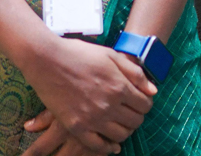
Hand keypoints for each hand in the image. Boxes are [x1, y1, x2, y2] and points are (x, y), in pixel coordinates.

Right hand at [21, 38, 155, 153]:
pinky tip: (109, 143)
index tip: (139, 101)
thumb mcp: (109, 55)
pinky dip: (107, 147)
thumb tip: (153, 90)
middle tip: (129, 111)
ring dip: (124, 130)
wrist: (47, 59)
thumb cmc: (79, 53)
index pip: (145, 105)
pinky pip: (98, 146)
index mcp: (119, 86)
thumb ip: (134, 72)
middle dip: (136, 117)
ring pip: (120, 136)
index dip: (145, 103)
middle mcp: (109, 105)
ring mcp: (93, 118)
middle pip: (135, 122)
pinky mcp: (77, 127)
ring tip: (119, 122)